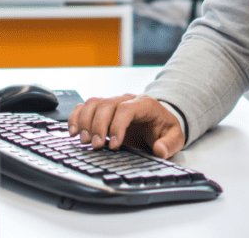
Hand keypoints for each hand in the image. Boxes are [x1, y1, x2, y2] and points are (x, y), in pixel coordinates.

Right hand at [68, 93, 185, 158]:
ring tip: (84, 141)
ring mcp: (114, 103)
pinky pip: (85, 107)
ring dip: (85, 122)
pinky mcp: (103, 109)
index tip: (114, 145)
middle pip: (107, 105)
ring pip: (94, 104)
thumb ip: (169, 144)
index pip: (127, 109)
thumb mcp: (175, 137)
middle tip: (97, 146)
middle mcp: (127, 100)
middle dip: (99, 126)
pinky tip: (73, 132)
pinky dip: (76, 117)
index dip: (118, 125)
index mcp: (145, 104)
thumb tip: (160, 150)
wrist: (160, 120)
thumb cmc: (164, 127)